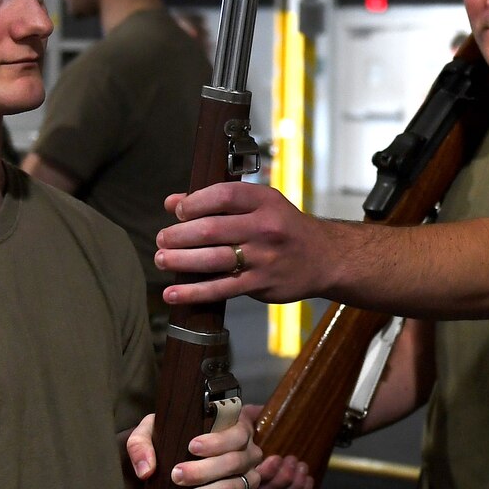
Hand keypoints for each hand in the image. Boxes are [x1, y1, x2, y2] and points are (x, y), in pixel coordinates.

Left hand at [124, 411, 261, 488]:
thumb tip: (146, 469)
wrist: (171, 472)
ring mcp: (248, 480)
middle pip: (234, 463)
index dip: (217, 441)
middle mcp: (247, 454)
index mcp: (235, 430)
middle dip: (203, 472)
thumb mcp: (152, 433)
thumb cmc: (170, 445)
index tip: (192, 447)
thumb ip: (141, 443)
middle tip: (176, 477)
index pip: (236, 434)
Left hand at [156, 183, 326, 306]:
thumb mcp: (261, 205)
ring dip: (180, 261)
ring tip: (161, 260)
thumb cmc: (285, 228)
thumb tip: (171, 202)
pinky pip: (221, 289)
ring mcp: (264, 258)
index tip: (178, 212)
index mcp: (265, 202)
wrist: (326, 258)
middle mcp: (265, 228)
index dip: (194, 202)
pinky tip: (172, 294)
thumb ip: (218, 202)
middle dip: (178, 235)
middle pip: (211, 229)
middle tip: (161, 239)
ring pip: (213, 259)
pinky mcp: (261, 284)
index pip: (223, 195)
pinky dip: (193, 292)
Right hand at [242, 404, 315, 488]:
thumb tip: (253, 413)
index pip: (253, 478)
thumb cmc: (256, 428)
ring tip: (302, 465)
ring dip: (296, 482)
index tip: (276, 457)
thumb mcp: (248, 419)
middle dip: (284, 476)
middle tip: (292, 459)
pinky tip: (308, 478)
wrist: (269, 435)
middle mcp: (255, 484)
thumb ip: (247, 418)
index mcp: (244, 468)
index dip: (268, 471)